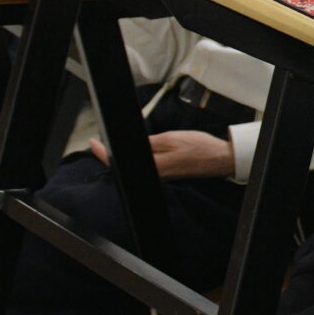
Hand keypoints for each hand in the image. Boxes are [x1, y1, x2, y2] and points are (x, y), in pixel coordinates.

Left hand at [91, 129, 237, 180]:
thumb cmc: (199, 148)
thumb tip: (128, 143)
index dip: (103, 153)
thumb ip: (147, 142)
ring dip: (126, 156)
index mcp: (154, 167)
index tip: (94, 143)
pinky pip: (147, 167)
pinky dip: (139, 158)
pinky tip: (140, 150)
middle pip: (127, 166)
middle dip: (113, 155)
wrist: (220, 158)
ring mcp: (162, 176)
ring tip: (118, 145)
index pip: (120, 161)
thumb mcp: (171, 138)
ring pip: (136, 167)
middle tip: (103, 142)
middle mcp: (156, 175)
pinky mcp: (168, 174)